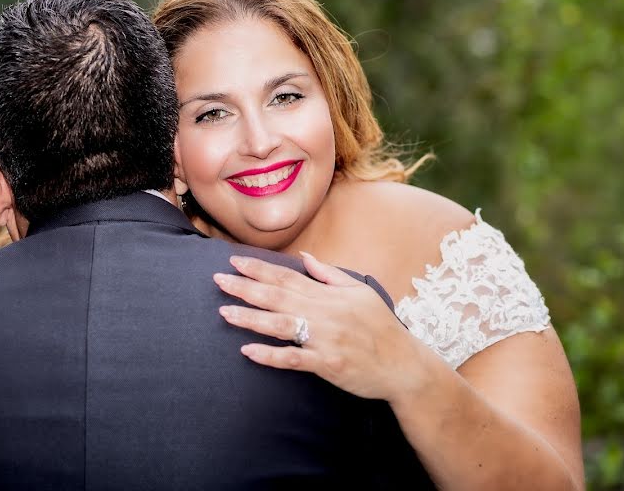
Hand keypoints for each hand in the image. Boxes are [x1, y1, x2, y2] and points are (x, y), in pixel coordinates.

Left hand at [214, 253, 432, 401]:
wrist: (405, 366)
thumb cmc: (381, 328)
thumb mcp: (360, 292)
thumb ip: (329, 274)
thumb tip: (304, 257)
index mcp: (329, 295)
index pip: (286, 277)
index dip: (258, 269)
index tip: (234, 261)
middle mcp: (324, 313)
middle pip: (278, 297)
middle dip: (245, 287)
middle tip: (217, 280)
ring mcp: (325, 339)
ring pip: (281, 325)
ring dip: (251, 318)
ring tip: (224, 312)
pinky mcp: (328, 364)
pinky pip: (294, 359)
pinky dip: (271, 355)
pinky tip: (248, 352)